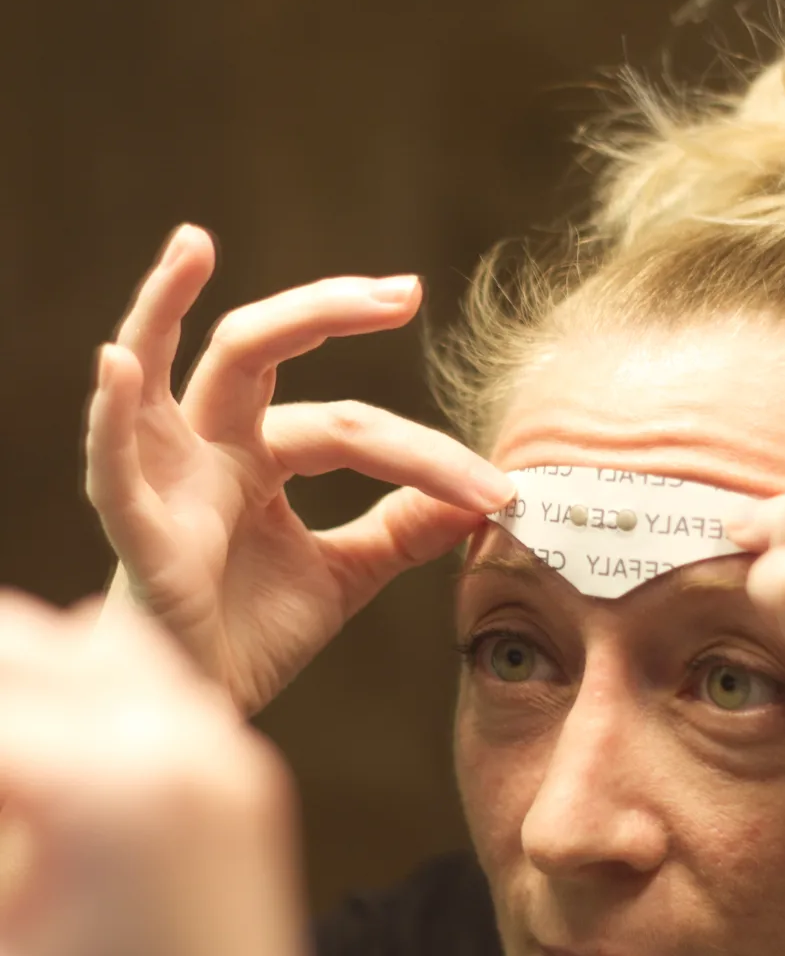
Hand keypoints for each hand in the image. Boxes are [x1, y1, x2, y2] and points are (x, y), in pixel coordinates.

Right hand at [0, 591, 401, 955]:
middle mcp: (190, 744)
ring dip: (13, 680)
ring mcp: (230, 762)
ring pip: (86, 651)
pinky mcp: (242, 794)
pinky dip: (73, 691)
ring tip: (0, 766)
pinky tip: (34, 757)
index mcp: (119, 784)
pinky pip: (145, 690)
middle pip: (21, 647)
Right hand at [85, 226, 514, 715]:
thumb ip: (401, 531)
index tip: (500, 490)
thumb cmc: (251, 634)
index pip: (350, 426)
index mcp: (260, 457)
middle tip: (402, 293)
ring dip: (165, 303)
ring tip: (193, 243)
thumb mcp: (344, 574)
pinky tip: (118, 364)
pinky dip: (113, 416)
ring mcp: (166, 481)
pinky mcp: (134, 532)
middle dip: (324, 311)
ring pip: (162, 371)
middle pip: (255, 351)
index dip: (427, 455)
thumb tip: (483, 500)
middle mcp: (210, 450)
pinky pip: (113, 467)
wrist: (204, 711)